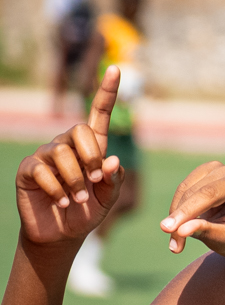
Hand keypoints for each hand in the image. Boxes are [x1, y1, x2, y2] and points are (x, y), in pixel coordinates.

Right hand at [15, 68, 122, 244]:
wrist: (62, 235)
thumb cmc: (88, 212)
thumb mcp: (108, 197)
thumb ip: (113, 179)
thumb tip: (112, 159)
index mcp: (91, 148)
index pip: (99, 114)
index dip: (108, 92)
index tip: (116, 69)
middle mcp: (67, 145)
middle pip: (79, 130)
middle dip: (91, 156)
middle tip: (95, 180)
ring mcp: (45, 156)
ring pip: (62, 153)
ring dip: (76, 180)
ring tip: (79, 200)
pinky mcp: (29, 170)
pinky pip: (42, 170)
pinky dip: (57, 189)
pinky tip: (62, 202)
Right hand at [160, 142, 224, 255]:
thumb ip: (207, 232)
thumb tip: (180, 230)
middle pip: (205, 192)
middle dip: (184, 213)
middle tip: (169, 233)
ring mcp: (217, 172)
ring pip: (188, 191)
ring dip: (176, 216)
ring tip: (176, 244)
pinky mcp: (201, 174)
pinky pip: (182, 191)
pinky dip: (175, 211)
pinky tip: (174, 230)